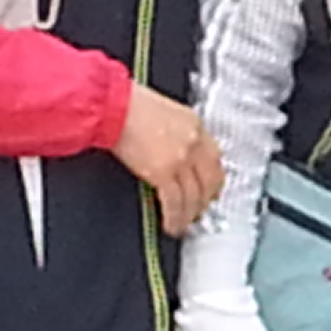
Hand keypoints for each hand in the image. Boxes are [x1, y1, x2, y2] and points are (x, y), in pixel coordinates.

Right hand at [116, 84, 223, 235]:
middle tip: (199, 211)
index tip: (211, 189)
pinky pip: (174, 202)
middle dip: (205, 200)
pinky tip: (171, 225)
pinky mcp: (163, 172)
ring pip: (193, 196)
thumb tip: (177, 148)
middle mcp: (194, 143)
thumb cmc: (130, 104)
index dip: (214, 179)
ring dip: (189, 214)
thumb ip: (178, 131)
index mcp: (196, 125)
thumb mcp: (166, 112)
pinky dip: (174, 217)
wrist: (115, 106)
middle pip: (210, 180)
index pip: (216, 158)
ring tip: (183, 224)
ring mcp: (181, 159)